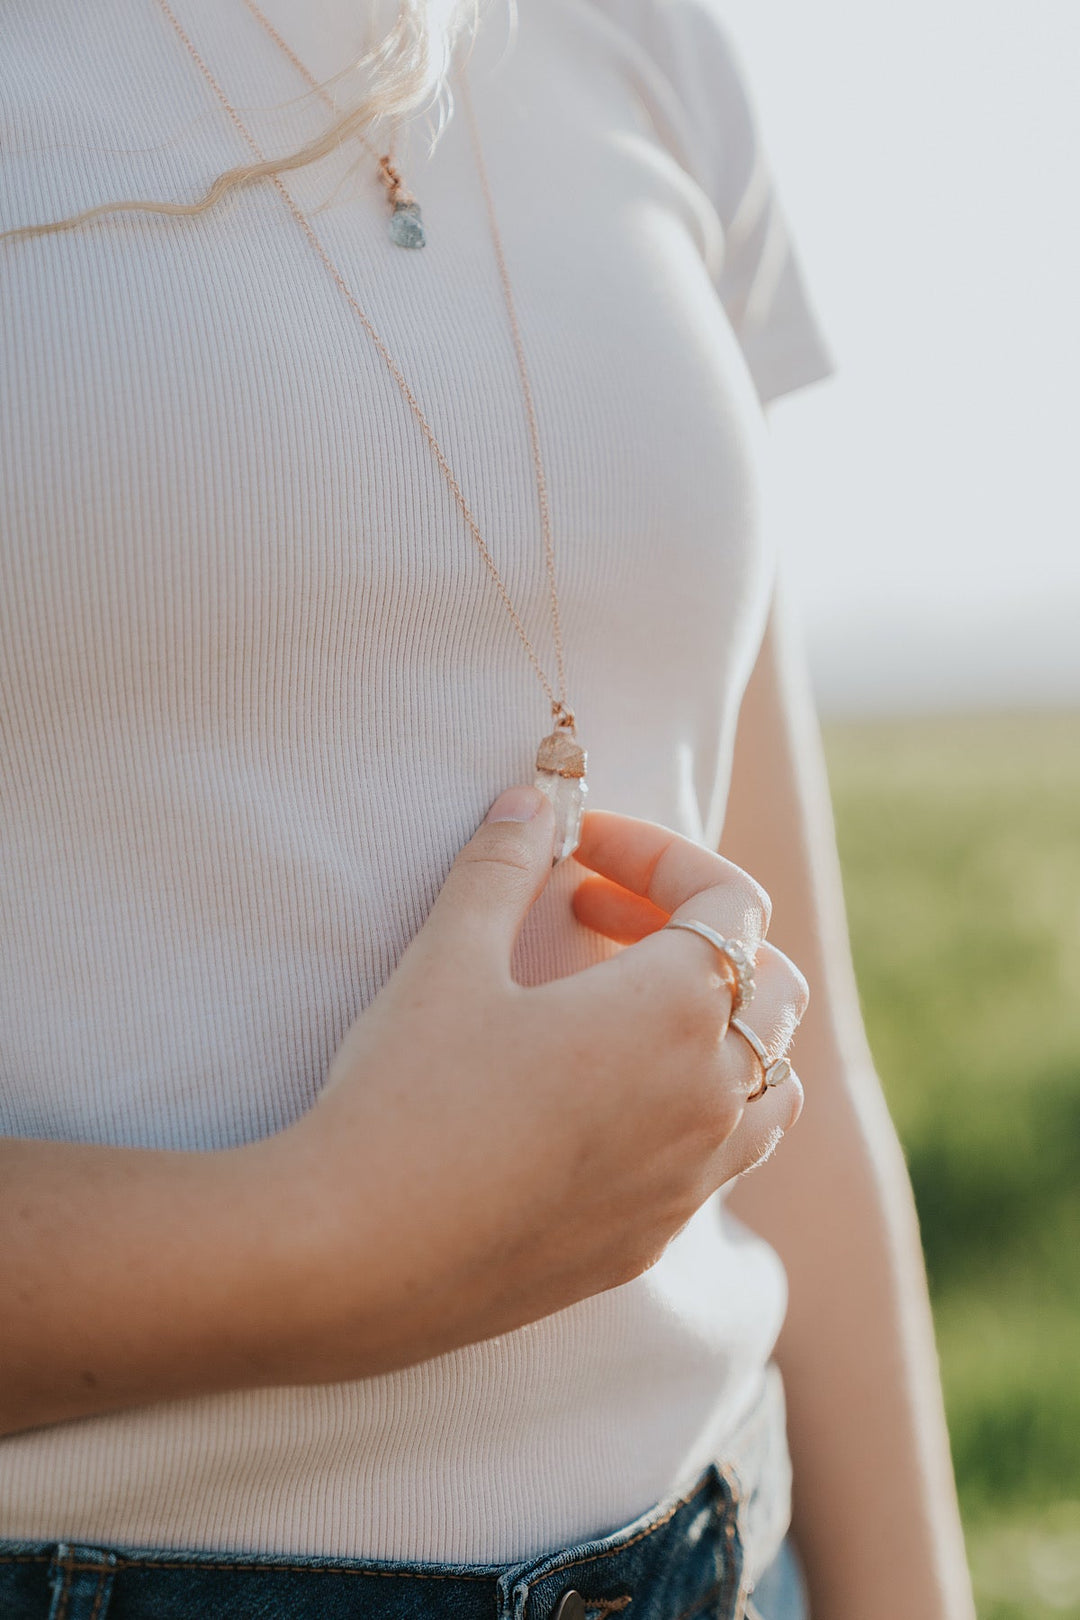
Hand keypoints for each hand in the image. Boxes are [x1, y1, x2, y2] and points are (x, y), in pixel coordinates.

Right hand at [283, 785, 807, 1377]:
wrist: (357, 1257)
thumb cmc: (405, 1095)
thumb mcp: (448, 957)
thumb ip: (503, 865)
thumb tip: (532, 801)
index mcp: (677, 1011)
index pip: (730, 899)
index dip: (658, 853)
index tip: (578, 851)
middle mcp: (712, 1098)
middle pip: (772, 985)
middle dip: (697, 931)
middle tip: (596, 917)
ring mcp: (692, 1180)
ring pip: (772, 1079)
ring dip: (721, 1023)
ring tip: (625, 1005)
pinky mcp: (654, 1239)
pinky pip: (726, 1156)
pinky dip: (701, 1104)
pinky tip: (603, 1098)